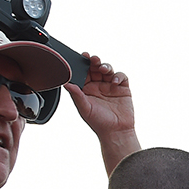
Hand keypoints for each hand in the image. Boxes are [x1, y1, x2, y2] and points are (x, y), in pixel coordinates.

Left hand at [63, 54, 140, 172]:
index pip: (83, 72)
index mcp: (86, 89)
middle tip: (93, 59)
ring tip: (103, 69)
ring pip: (108, 69)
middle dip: (94, 61)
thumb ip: (76, 95)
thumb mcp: (84, 108)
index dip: (82, 63)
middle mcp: (98, 86)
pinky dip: (118, 75)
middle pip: (96, 68)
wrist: (116, 132)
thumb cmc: (98, 123)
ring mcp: (111, 86)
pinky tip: (114, 81)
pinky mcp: (123, 89)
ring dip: (106, 66)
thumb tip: (66, 83)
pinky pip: (121, 76)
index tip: (82, 56)